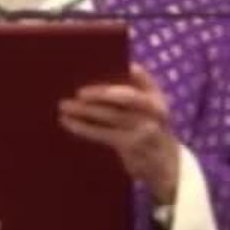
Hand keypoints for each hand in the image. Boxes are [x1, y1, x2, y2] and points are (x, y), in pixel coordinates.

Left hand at [58, 63, 180, 205]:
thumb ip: (141, 86)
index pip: (143, 83)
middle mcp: (153, 113)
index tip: (115, 71)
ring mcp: (143, 131)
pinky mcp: (129, 147)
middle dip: (99, 95)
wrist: (164, 164)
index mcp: (156, 99)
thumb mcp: (153, 106)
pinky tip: (69, 123)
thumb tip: (128, 66)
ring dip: (85, 111)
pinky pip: (102, 134)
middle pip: (124, 99)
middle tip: (77, 92)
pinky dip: (84, 128)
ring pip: (110, 116)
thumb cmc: (151, 128)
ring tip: (64, 106)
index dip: (129, 78)